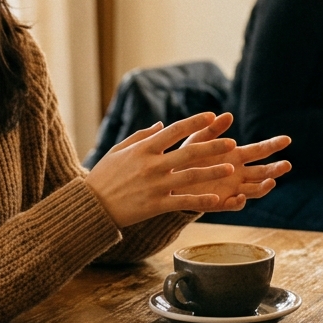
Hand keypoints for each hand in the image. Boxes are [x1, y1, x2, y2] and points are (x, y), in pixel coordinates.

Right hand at [84, 112, 288, 227]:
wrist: (91, 206)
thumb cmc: (104, 176)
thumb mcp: (118, 150)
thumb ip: (141, 136)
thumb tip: (161, 125)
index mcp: (143, 149)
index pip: (174, 130)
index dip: (194, 122)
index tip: (211, 116)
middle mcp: (152, 165)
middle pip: (188, 152)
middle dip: (212, 146)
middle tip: (231, 143)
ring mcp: (155, 185)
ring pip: (190, 176)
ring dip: (212, 172)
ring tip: (230, 168)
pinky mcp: (156, 205)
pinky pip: (183, 202)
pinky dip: (200, 201)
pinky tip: (217, 199)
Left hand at [170, 112, 291, 209]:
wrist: (171, 180)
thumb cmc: (186, 157)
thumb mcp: (198, 140)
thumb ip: (212, 130)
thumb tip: (228, 115)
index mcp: (236, 156)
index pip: (260, 150)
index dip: (274, 145)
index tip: (287, 139)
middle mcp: (239, 173)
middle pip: (263, 172)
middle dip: (276, 168)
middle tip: (287, 165)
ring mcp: (232, 189)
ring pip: (254, 189)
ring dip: (264, 187)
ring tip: (271, 182)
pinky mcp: (221, 202)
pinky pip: (233, 203)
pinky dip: (238, 202)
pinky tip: (239, 197)